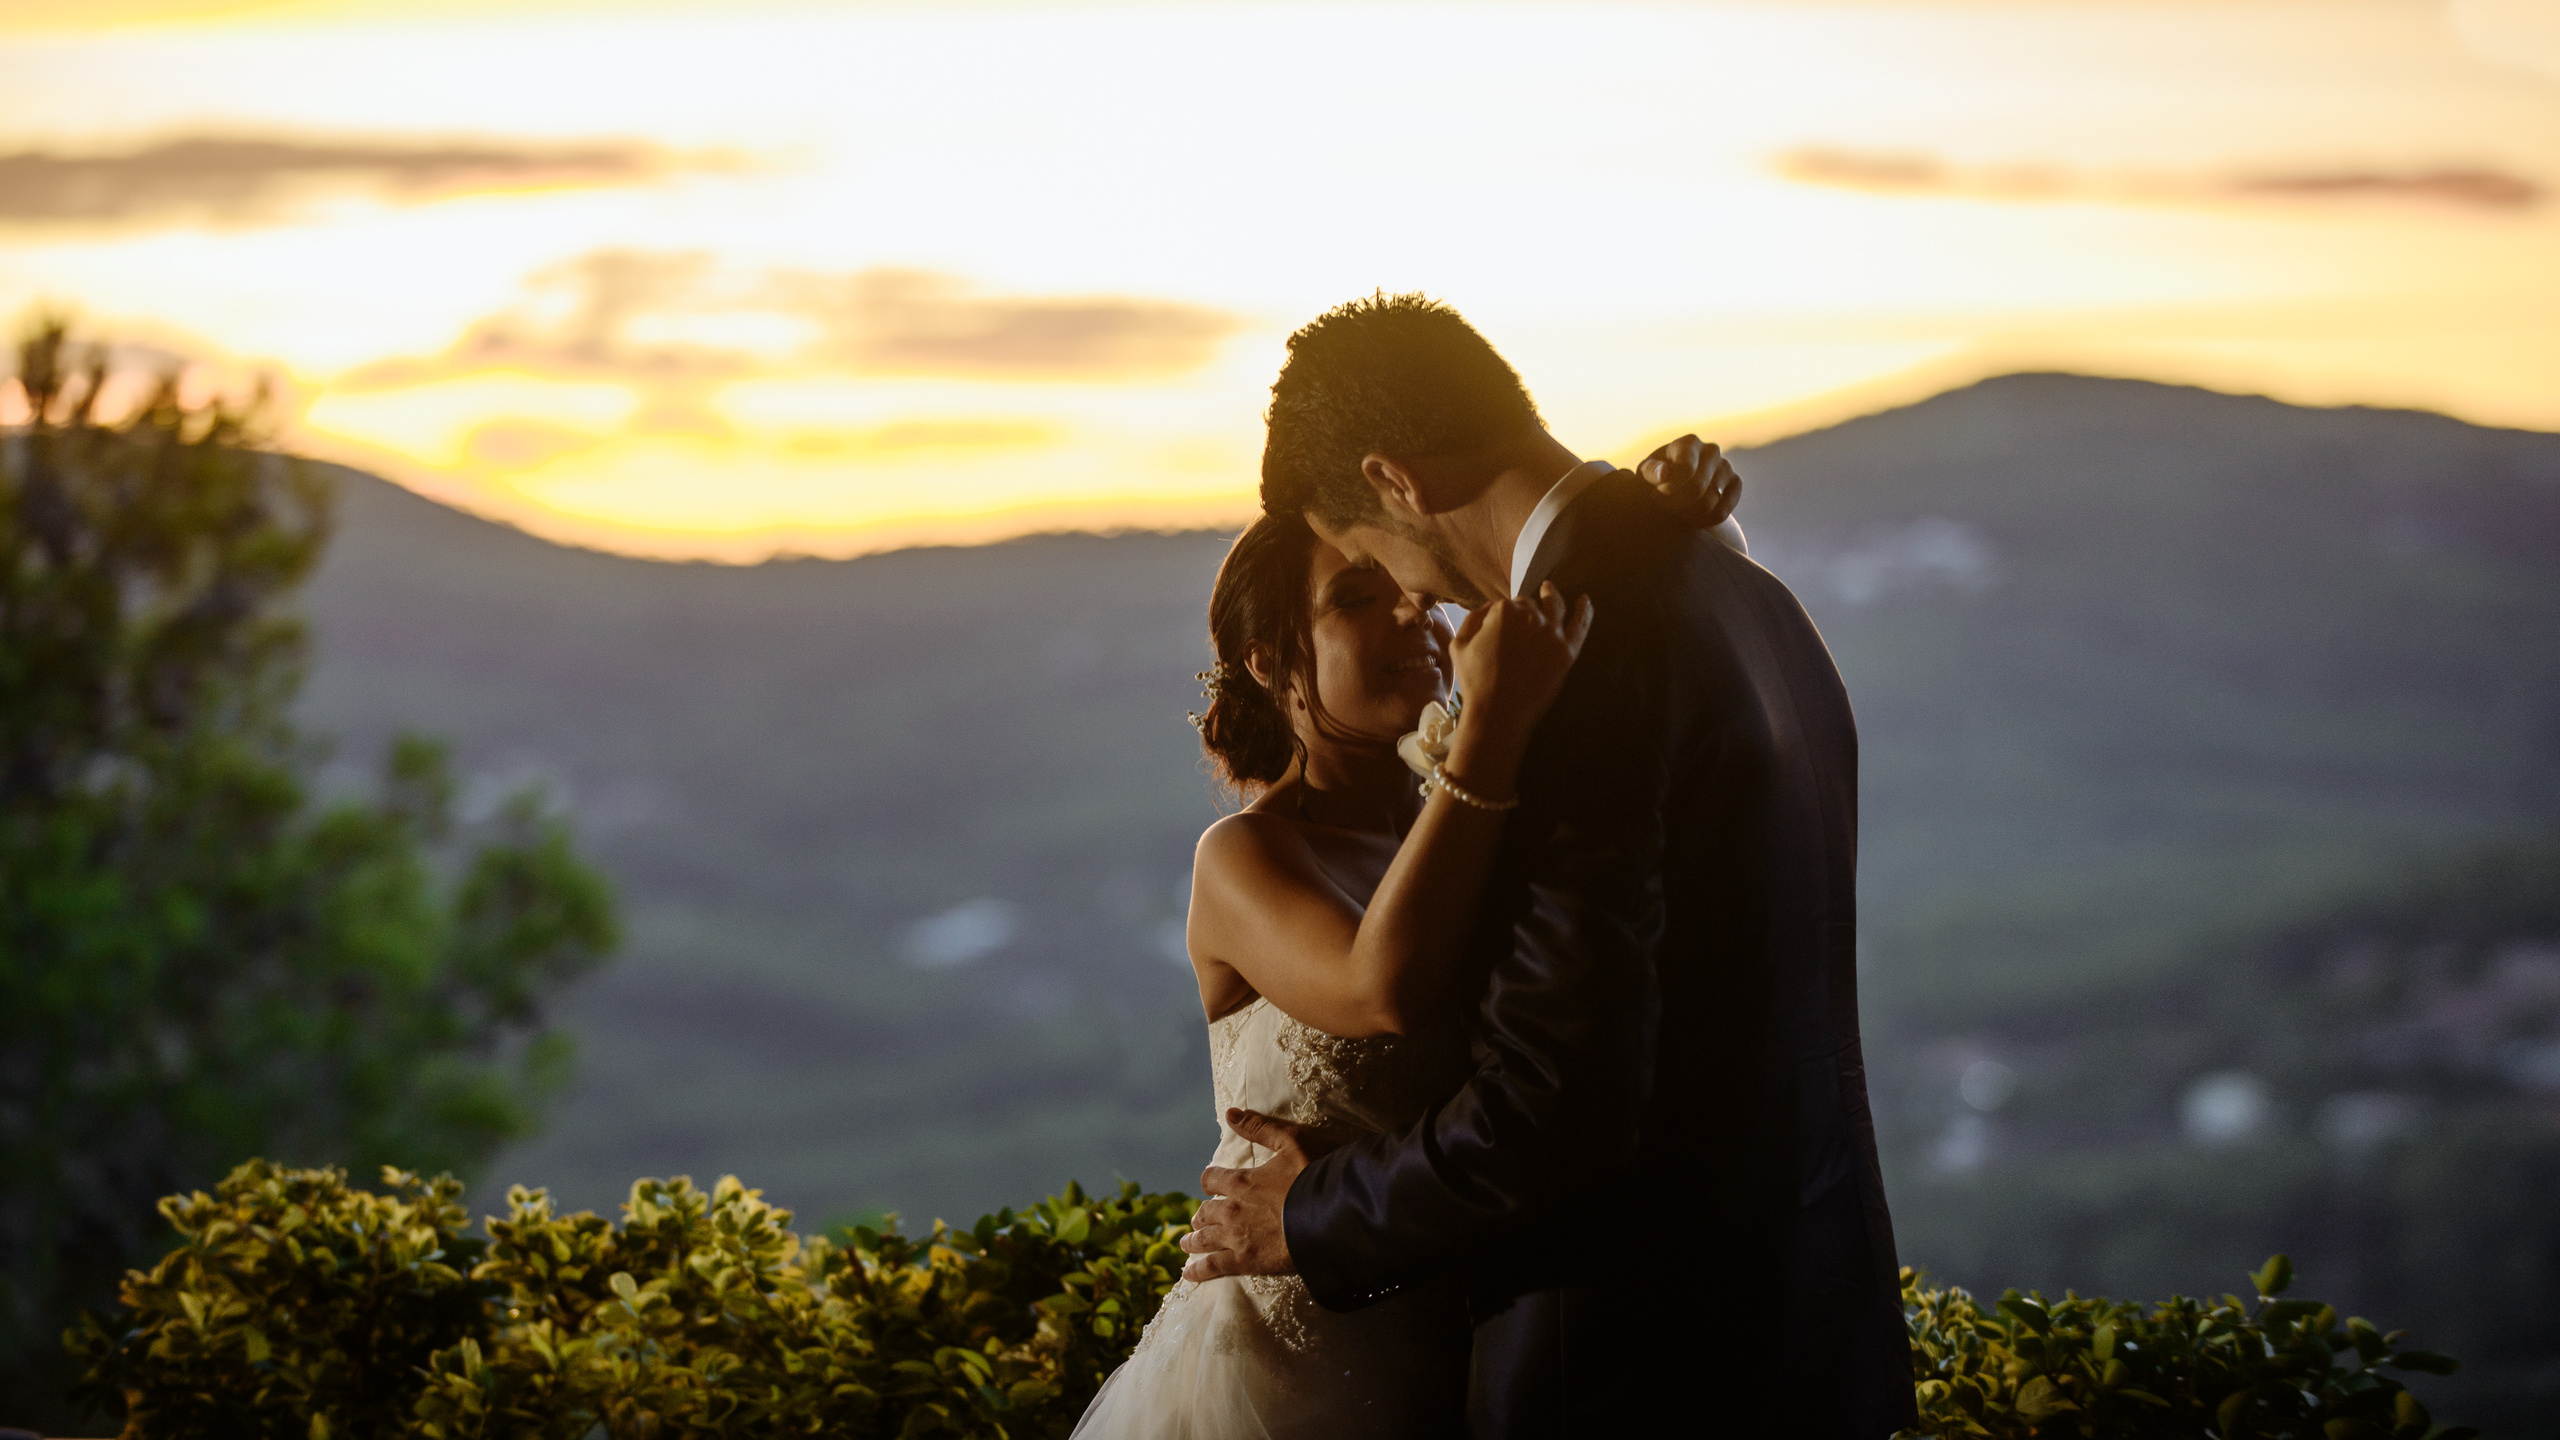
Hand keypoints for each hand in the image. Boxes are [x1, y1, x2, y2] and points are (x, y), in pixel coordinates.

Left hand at [1179, 1108, 1305, 1281]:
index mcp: (1243, 1181)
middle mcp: (1233, 1209)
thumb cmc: (1318, 1174)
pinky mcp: (1246, 1261)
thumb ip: (1260, 1129)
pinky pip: (1213, 1267)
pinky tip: (1188, 1274)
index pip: (1212, 1179)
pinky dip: (1198, 1271)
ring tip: (1187, 1243)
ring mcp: (1237, 1236)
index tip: (1211, 1185)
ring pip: (1204, 1239)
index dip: (1210, 1181)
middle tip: (1198, 1219)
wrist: (1333, 1215)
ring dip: (1193, 1240)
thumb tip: (1230, 1113)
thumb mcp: (1292, 1141)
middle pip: (1206, 1212)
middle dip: (1201, 1215)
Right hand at [1447, 581, 1594, 769]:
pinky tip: (1585, 600)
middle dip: (1523, 611)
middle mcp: (1531, 616)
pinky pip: (1580, 625)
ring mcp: (1552, 632)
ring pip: (1555, 606)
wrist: (1498, 712)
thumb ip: (1473, 618)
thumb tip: (1487, 609)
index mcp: (1504, 611)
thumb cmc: (1475, 681)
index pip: (1506, 605)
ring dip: (1551, 594)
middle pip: (1529, 605)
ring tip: (1549, 588)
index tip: (1498, 629)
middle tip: (1518, 626)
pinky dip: (1585, 610)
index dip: (1501, 617)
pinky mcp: (1567, 651)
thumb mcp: (1459, 645)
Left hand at [1638, 434, 1740, 528]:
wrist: (1678, 482)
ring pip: (1709, 503)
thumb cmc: (1658, 476)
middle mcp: (1711, 450)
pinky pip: (1721, 513)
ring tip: (1675, 511)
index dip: (1670, 488)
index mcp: (1688, 443)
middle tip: (1663, 506)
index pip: (1685, 469)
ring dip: (1687, 515)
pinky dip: (1703, 521)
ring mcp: (1726, 466)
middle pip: (1697, 489)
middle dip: (1676, 504)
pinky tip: (1691, 518)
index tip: (1657, 493)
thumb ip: (1651, 471)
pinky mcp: (1736, 483)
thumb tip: (1663, 474)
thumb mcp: (1647, 472)